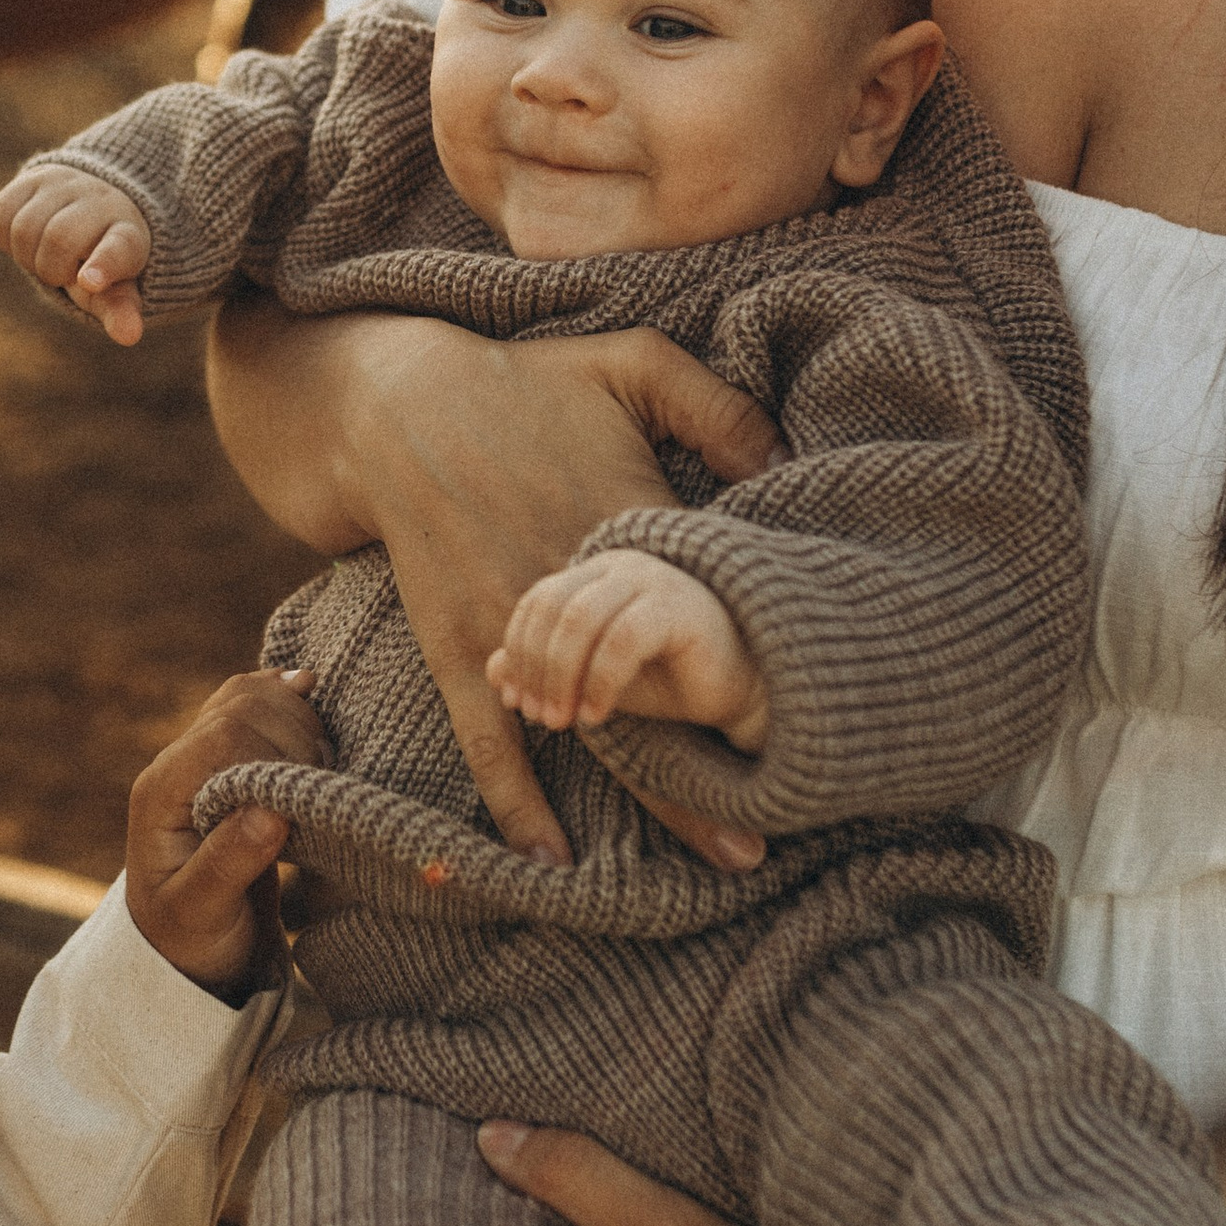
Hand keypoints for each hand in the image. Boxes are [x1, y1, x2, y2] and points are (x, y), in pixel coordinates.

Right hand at [0, 165, 150, 345]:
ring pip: (25, 227)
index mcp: (128, 235)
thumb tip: (128, 337)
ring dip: (27, 255)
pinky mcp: (33, 175)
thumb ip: (117, 310)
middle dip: (50, 269)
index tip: (89, 282)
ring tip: (45, 255)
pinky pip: (3, 214)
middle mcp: (100, 201)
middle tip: (62, 272)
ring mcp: (68, 183)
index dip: (103, 264)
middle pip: (59, 239)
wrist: (90, 202)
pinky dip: (7, 238)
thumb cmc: (101, 260)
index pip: (118, 248)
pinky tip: (28, 238)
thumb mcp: (112, 287)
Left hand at [125, 667, 325, 996]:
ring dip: (299, 719)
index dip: (278, 755)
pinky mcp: (231, 758)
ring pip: (253, 696)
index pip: (225, 736)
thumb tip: (268, 812)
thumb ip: (227, 865)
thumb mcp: (201, 915)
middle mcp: (177, 763)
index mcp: (162, 793)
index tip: (304, 803)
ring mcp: (202, 756)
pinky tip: (312, 695)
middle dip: (295, 736)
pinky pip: (259, 705)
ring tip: (321, 771)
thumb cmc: (191, 939)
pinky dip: (290, 701)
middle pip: (243, 706)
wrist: (186, 949)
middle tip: (320, 789)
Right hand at [211, 308, 777, 867]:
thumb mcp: (632, 364)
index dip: (769, 675)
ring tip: (714, 857)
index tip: (824, 729)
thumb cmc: (524, 382)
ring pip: (594, 733)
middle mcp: (579, 592)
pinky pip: (489, 739)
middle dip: (719, 776)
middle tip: (773, 841)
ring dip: (651, 801)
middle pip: (665, 702)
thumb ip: (717, 408)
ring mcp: (516, 627)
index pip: (715, 618)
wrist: (401, 405)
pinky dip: (518, 803)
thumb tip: (789, 466)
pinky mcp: (459, 644)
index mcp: (632, 528)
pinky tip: (552, 862)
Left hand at [493, 549, 767, 752]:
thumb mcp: (591, 678)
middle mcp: (621, 566)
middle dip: (535, 667)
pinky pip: (624, 639)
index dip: (519, 652)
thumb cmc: (665, 679)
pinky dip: (600, 680)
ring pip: (580, 618)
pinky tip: (596, 715)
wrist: (741, 691)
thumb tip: (492, 672)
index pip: (537, 602)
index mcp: (594, 574)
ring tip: (562, 720)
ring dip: (561, 675)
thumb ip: (543, 669)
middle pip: (552, 606)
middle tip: (539, 717)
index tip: (516, 702)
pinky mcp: (680, 607)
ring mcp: (652, 580)